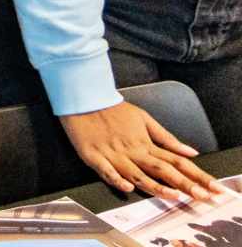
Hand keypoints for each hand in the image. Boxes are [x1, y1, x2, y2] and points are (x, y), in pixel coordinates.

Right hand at [60, 101, 221, 201]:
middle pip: (162, 170)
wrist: (84, 97)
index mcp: (145, 142)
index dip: (195, 175)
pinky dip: (117, 179)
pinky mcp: (93, 156)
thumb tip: (190, 151)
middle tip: (201, 196)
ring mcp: (113, 154)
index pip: (176, 161)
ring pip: (137, 174)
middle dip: (183, 184)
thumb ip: (167, 137)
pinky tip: (126, 186)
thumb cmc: (112, 108)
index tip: (210, 187)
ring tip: (172, 195)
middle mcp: (132, 150)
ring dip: (155, 186)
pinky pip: (106, 170)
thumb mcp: (144, 118)